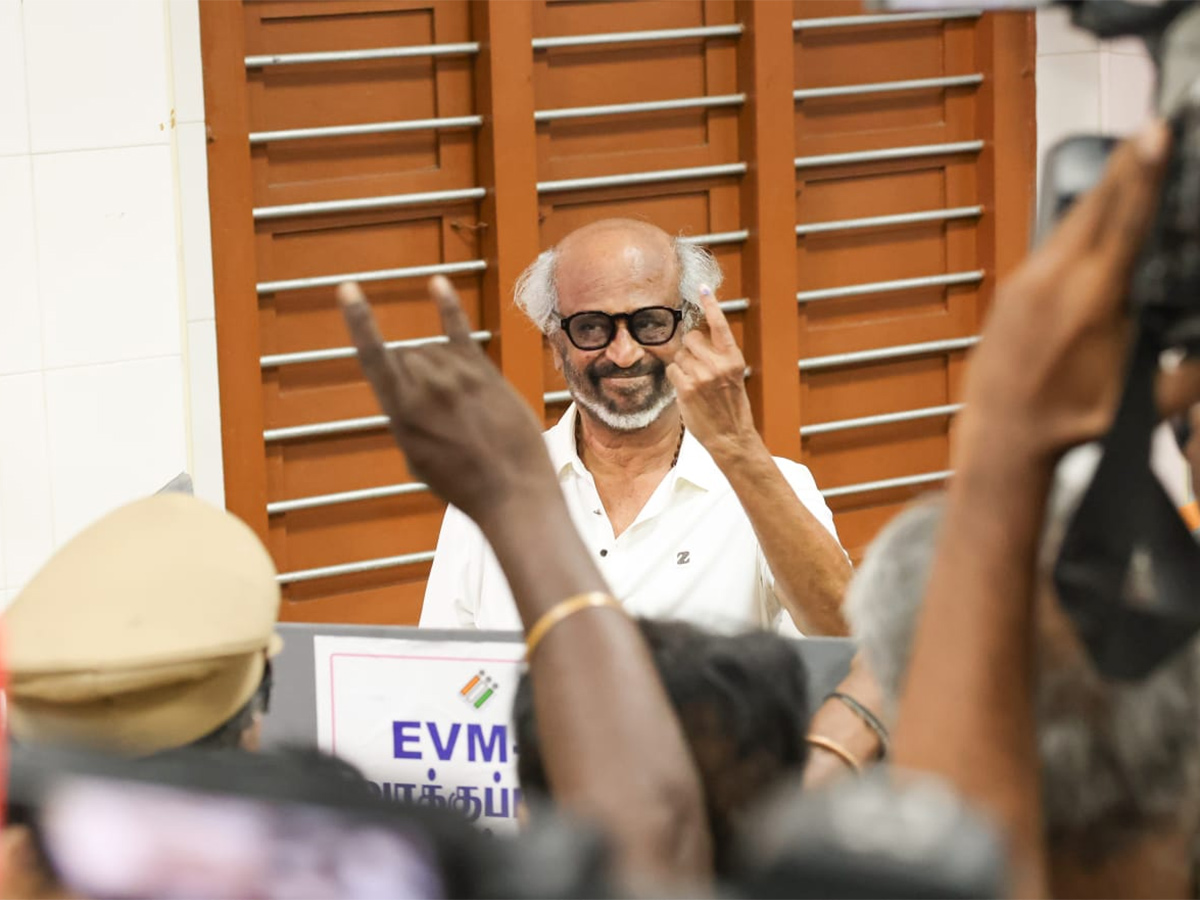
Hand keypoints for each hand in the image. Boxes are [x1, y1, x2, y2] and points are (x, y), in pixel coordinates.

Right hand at [339, 276, 555, 525]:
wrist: (512, 490)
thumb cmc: (463, 484)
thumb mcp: (417, 459)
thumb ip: (408, 419)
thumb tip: (409, 391)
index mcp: (401, 411)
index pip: (373, 356)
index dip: (359, 321)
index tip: (347, 289)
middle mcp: (426, 386)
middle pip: (408, 355)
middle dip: (414, 375)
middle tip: (440, 413)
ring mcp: (456, 375)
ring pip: (433, 350)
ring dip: (438, 368)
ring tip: (459, 407)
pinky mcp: (483, 373)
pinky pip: (460, 331)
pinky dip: (446, 306)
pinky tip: (436, 283)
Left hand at [667, 286, 761, 461]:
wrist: (731, 436)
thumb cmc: (731, 407)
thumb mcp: (732, 377)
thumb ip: (718, 357)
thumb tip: (697, 339)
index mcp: (733, 358)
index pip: (720, 324)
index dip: (711, 304)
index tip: (703, 288)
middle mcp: (718, 364)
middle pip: (691, 338)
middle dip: (689, 349)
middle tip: (697, 366)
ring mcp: (702, 376)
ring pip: (679, 355)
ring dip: (682, 366)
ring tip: (695, 382)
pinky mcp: (687, 388)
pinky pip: (672, 370)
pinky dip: (675, 378)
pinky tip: (686, 390)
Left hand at [958, 121, 1193, 461]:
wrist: (1001, 436)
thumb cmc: (1070, 421)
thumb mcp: (1146, 399)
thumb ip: (1193, 368)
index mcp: (1092, 299)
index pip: (1126, 218)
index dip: (1145, 169)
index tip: (1158, 128)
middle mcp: (1052, 279)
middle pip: (1095, 203)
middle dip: (1126, 166)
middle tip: (1153, 134)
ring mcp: (1024, 281)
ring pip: (1070, 220)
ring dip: (1102, 194)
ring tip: (1132, 169)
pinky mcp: (1010, 289)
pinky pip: (1050, 243)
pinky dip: (1078, 226)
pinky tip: (1096, 227)